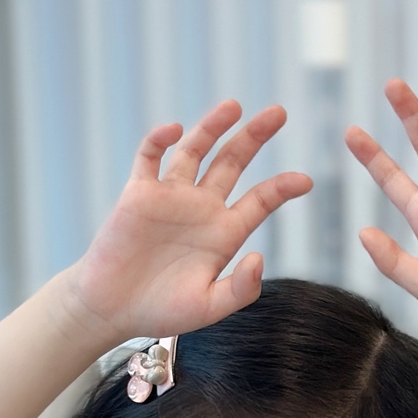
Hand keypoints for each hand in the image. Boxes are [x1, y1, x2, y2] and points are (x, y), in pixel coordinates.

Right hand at [62, 101, 311, 344]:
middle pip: (232, 163)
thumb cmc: (162, 311)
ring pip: (195, 150)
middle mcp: (201, 209)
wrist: (112, 309)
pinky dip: (159, 140)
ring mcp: (170, 197)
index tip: (305, 180)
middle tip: (279, 112)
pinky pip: (150, 157)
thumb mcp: (208, 308)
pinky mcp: (139, 194)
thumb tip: (259, 258)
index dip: (282, 189)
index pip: (259, 201)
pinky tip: (174, 130)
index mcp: (224, 234)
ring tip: (233, 106)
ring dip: (212, 127)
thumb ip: (239, 290)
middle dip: (254, 137)